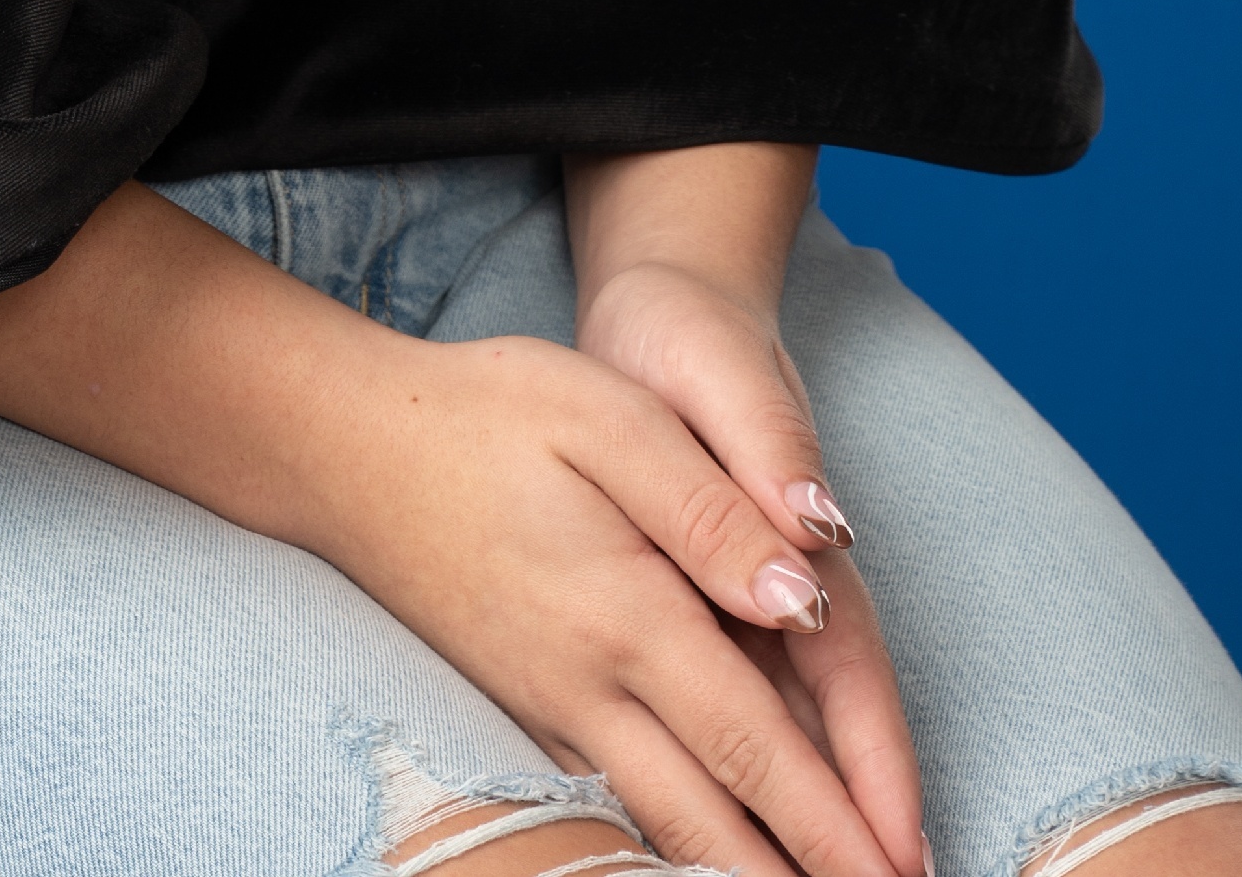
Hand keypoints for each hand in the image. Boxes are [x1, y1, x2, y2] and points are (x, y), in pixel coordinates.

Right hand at [300, 312, 914, 876]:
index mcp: (629, 615)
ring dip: (739, 871)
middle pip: (715, 818)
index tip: (898, 870)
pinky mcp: (525, 701)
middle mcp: (590, 686)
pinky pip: (615, 799)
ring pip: (662, 822)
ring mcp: (550, 705)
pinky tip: (704, 849)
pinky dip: (674, 841)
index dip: (837, 821)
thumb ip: (710, 510)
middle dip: (801, 874)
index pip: (757, 744)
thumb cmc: (484, 412)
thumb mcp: (609, 419)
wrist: (343, 445)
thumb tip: (803, 596)